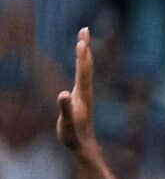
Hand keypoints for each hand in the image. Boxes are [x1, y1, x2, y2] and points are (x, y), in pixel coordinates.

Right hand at [53, 25, 95, 155]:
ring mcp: (84, 95)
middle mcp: (85, 92)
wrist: (85, 148)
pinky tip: (80, 65)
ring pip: (85, 71)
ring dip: (84, 55)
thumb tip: (63, 94)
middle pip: (86, 66)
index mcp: (82, 95)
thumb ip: (66, 109)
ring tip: (83, 41)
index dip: (82, 56)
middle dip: (85, 47)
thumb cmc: (74, 138)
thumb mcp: (67, 124)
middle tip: (85, 30)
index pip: (83, 71)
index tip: (82, 40)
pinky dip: (81, 66)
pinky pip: (82, 77)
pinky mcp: (81, 99)